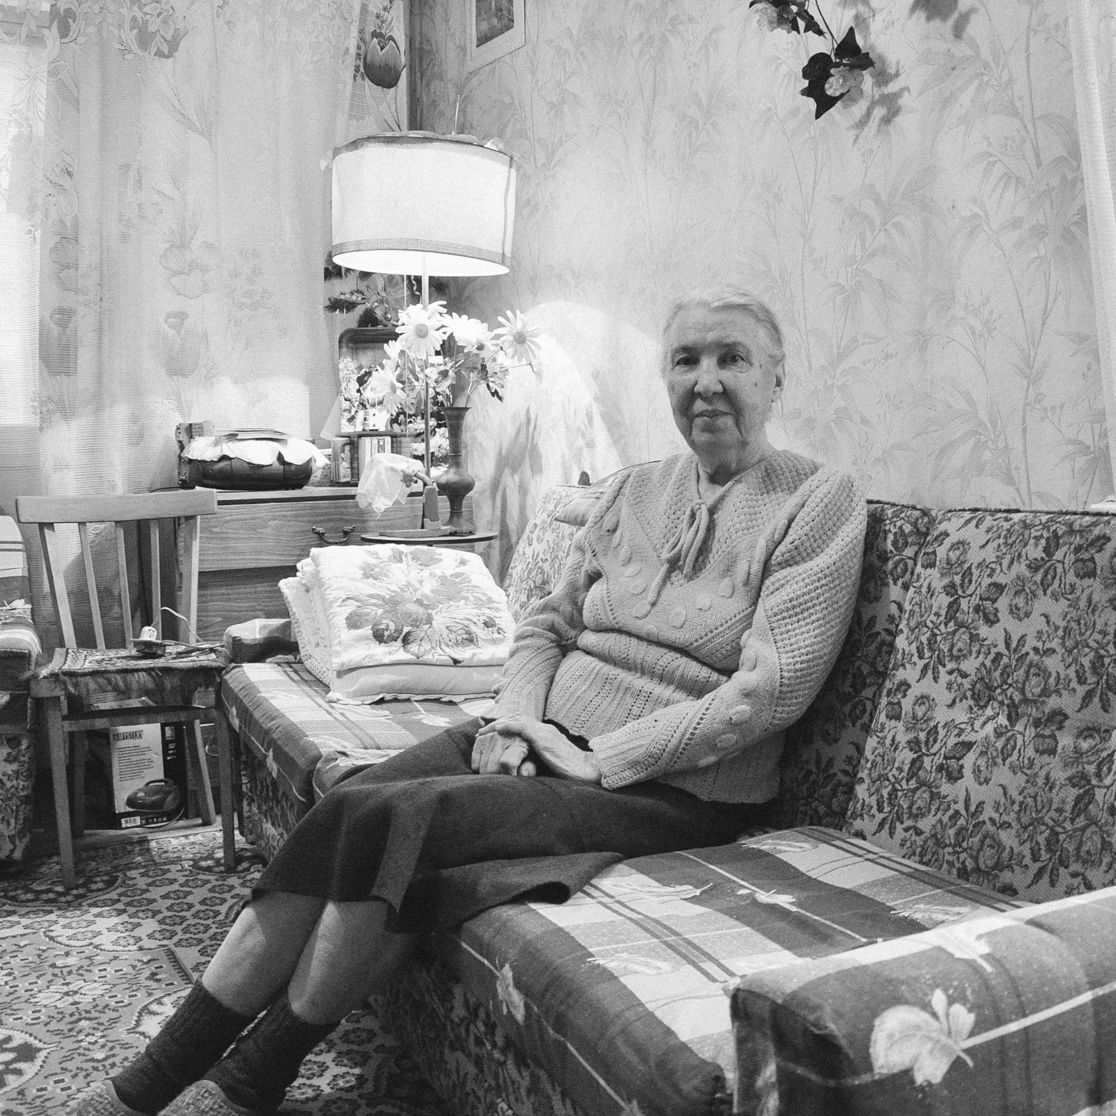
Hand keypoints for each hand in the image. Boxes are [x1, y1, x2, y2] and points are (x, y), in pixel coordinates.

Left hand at [483, 716, 600, 783]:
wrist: (587, 770)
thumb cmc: (571, 770)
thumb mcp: (550, 761)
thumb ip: (538, 758)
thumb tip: (524, 766)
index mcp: (545, 733)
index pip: (521, 722)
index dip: (504, 724)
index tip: (490, 729)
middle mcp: (544, 728)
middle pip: (516, 717)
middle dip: (497, 721)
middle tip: (481, 727)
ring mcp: (544, 732)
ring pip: (517, 720)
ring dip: (498, 723)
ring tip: (484, 730)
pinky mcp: (544, 739)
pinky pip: (523, 728)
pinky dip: (509, 726)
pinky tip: (498, 729)